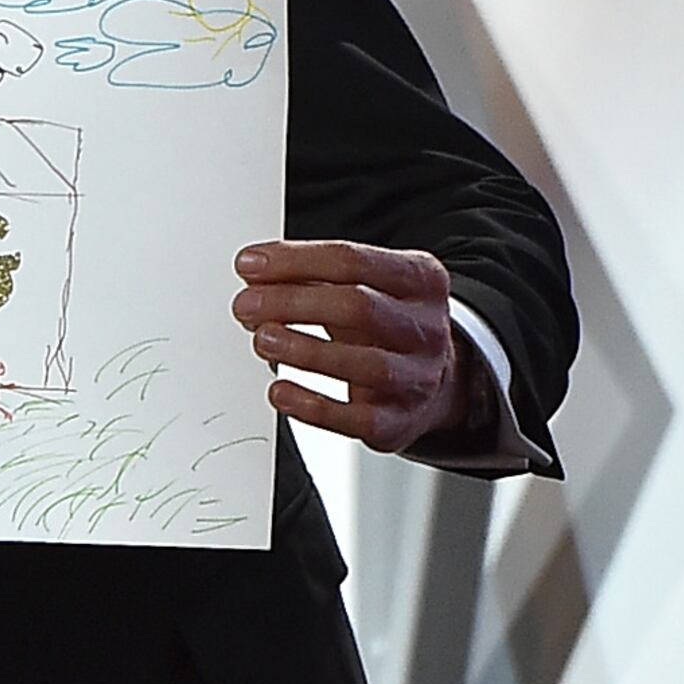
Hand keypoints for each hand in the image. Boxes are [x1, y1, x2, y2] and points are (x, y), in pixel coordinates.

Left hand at [233, 242, 474, 454]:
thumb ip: (309, 278)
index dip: (294, 261)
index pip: (352, 261)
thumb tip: (252, 276)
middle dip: (291, 303)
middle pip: (358, 307)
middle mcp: (426, 328)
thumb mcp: (361, 287)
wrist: (437, 381)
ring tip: (262, 340)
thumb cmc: (382, 327)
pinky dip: (310, 405)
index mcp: (419, 279)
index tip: (248, 264)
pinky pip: (355, 419)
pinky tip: (279, 391)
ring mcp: (416, 377)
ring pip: (364, 364)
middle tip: (246, 306)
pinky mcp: (398, 422)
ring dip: (302, 350)